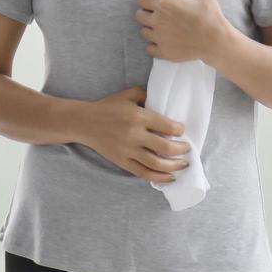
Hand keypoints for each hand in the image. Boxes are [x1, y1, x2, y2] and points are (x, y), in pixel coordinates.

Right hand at [73, 86, 189, 181]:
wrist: (84, 122)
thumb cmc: (107, 106)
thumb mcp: (128, 95)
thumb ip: (146, 95)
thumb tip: (162, 101)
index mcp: (139, 116)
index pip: (167, 126)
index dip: (179, 130)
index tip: (182, 130)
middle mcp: (135, 135)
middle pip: (165, 147)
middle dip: (181, 149)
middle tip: (187, 148)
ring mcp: (128, 150)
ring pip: (157, 163)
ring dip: (174, 166)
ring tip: (183, 164)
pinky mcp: (122, 161)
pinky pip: (143, 172)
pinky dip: (158, 177)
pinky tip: (169, 177)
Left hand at [136, 0, 231, 64]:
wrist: (216, 42)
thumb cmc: (211, 17)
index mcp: (164, 5)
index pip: (141, 0)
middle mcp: (157, 21)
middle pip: (139, 16)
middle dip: (146, 13)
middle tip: (157, 14)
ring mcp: (159, 38)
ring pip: (143, 32)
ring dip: (150, 28)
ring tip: (161, 28)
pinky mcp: (163, 52)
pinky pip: (149, 48)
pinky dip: (154, 44)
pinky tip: (163, 41)